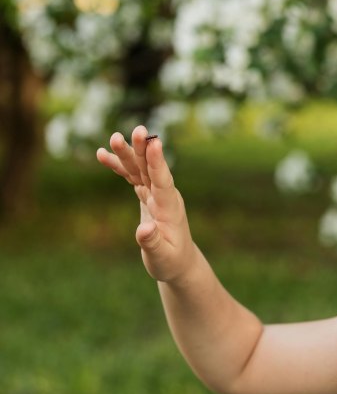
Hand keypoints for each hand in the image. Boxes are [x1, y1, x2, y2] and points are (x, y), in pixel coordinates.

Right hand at [97, 126, 196, 282]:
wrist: (178, 263)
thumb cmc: (171, 262)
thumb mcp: (161, 256)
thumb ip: (152, 242)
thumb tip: (144, 230)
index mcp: (170, 208)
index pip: (164, 182)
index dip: (158, 163)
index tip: (155, 143)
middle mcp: (164, 196)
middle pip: (152, 169)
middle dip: (143, 150)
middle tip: (138, 130)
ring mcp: (156, 195)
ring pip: (140, 169)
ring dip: (128, 154)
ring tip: (114, 137)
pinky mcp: (147, 196)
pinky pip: (132, 177)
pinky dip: (119, 167)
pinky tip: (102, 155)